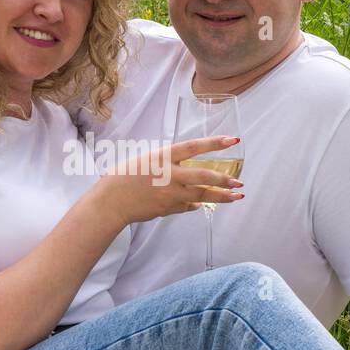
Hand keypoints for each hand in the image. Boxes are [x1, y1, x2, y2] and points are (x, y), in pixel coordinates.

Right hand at [93, 135, 243, 227]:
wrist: (111, 201)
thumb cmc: (123, 177)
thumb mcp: (146, 160)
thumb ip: (166, 163)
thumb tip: (183, 169)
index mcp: (163, 157)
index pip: (194, 147)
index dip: (215, 143)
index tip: (233, 140)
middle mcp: (170, 175)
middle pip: (204, 176)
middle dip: (224, 180)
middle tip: (239, 181)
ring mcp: (170, 193)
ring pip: (202, 195)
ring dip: (221, 196)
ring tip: (236, 196)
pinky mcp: (168, 208)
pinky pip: (189, 206)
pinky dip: (197, 204)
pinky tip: (205, 203)